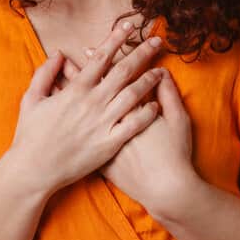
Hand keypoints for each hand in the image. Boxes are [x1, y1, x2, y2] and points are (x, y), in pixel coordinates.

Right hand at [5, 22, 167, 197]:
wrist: (33, 171)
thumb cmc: (29, 136)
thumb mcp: (31, 100)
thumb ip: (45, 74)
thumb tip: (59, 54)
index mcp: (75, 90)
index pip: (101, 57)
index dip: (117, 39)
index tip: (130, 26)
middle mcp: (92, 103)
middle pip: (123, 71)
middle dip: (142, 53)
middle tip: (157, 41)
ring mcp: (102, 123)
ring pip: (133, 95)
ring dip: (149, 80)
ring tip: (161, 70)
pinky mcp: (109, 144)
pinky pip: (134, 125)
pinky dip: (147, 113)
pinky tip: (156, 105)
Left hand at [59, 29, 196, 216]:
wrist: (165, 190)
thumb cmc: (174, 154)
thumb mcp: (179, 120)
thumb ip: (169, 95)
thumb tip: (163, 73)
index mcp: (130, 108)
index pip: (111, 78)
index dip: (101, 62)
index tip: (90, 49)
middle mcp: (111, 121)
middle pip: (92, 91)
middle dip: (80, 72)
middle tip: (70, 60)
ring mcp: (102, 141)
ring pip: (80, 113)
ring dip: (70, 94)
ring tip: (60, 81)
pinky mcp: (99, 158)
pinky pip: (78, 138)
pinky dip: (69, 126)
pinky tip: (60, 116)